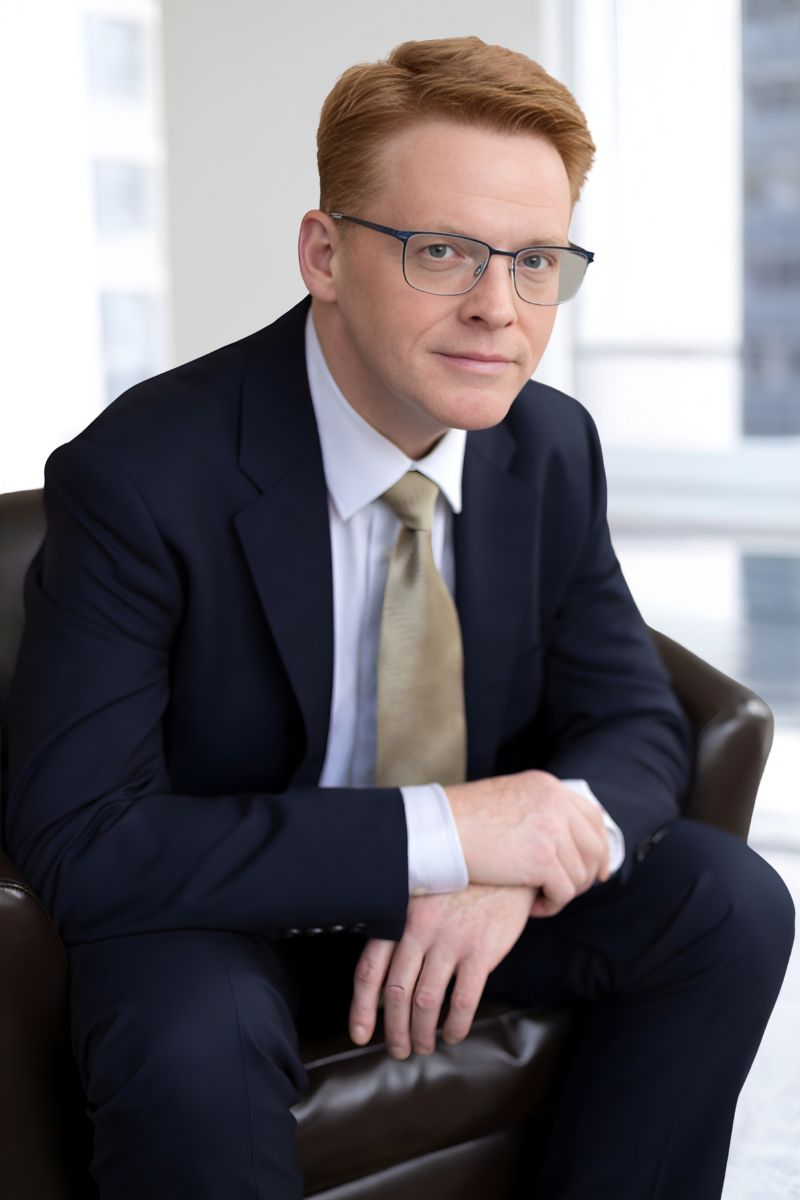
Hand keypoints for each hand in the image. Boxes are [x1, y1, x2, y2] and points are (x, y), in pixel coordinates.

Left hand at [349, 884, 533, 1058]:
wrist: (504, 863)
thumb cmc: (460, 886)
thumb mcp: (423, 898)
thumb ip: (402, 933)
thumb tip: (383, 984)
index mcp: (399, 917)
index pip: (369, 969)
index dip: (361, 1008)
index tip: (360, 1033)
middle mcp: (419, 929)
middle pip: (395, 993)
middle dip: (393, 1030)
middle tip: (397, 1049)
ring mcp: (450, 940)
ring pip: (425, 1003)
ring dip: (421, 1034)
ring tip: (423, 1046)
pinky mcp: (480, 951)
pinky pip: (462, 1001)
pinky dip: (455, 1026)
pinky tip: (453, 1034)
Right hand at [446, 770, 609, 915]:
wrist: (438, 829)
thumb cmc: (462, 819)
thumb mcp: (509, 799)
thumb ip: (538, 810)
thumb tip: (561, 837)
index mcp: (548, 786)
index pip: (593, 817)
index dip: (600, 846)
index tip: (597, 869)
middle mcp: (556, 803)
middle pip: (595, 846)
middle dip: (587, 874)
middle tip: (568, 891)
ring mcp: (552, 829)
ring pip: (580, 873)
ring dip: (564, 892)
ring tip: (542, 899)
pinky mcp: (543, 859)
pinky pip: (564, 892)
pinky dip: (553, 905)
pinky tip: (535, 907)